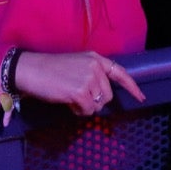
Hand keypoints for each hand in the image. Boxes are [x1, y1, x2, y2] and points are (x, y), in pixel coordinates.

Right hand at [13, 51, 143, 116]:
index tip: (140, 97)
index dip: (131, 86)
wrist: (30, 69)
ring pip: (98, 105)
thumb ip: (91, 76)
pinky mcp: (79, 91)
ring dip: (85, 107)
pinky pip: (87, 111)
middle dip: (95, 101)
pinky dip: (78, 111)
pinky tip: (67, 102)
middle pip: (107, 96)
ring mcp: (88, 78)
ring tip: (69, 97)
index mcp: (95, 58)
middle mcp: (94, 66)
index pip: (119, 72)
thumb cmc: (50, 70)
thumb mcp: (75, 66)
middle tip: (76, 95)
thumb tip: (101, 97)